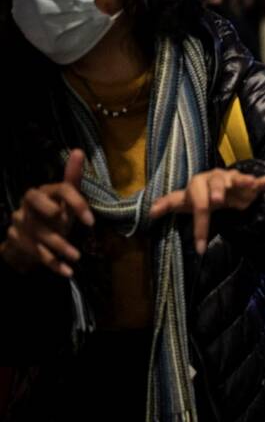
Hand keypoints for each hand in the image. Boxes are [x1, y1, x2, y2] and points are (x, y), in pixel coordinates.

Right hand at [3, 149, 93, 277]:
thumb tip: (78, 150)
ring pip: (38, 232)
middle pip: (34, 200)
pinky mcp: (15, 239)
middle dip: (53, 212)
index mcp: (44, 191)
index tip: (92, 222)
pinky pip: (34, 252)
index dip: (76, 202)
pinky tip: (67, 271)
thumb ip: (72, 179)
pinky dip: (53, 264)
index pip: (61, 188)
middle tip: (70, 227)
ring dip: (59, 247)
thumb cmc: (53, 217)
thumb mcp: (66, 201)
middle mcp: (28, 203)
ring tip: (77, 258)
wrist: (29, 241)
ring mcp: (18, 221)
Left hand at [148, 168, 264, 254]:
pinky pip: (259, 181)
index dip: (197, 223)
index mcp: (198, 185)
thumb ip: (169, 204)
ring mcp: (233, 180)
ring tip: (250, 184)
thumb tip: (148, 212)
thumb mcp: (185, 200)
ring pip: (237, 178)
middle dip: (216, 192)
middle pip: (215, 184)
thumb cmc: (202, 194)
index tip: (199, 247)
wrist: (222, 184)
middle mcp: (215, 179)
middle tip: (217, 201)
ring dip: (243, 181)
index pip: (194, 202)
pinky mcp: (249, 184)